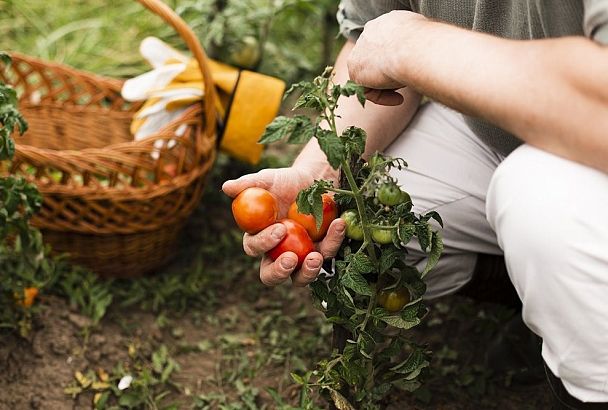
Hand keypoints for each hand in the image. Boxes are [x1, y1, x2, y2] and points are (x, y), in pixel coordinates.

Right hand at [222, 167, 344, 286]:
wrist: (314, 180)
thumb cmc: (285, 182)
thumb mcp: (268, 179)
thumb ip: (248, 184)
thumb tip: (226, 187)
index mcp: (259, 238)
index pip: (254, 248)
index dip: (263, 242)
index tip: (279, 230)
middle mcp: (277, 253)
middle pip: (271, 275)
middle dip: (279, 272)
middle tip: (290, 260)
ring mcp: (301, 257)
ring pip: (300, 277)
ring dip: (308, 272)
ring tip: (316, 257)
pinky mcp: (323, 252)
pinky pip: (328, 253)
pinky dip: (333, 240)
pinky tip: (338, 224)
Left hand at [347, 11, 427, 105]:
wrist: (414, 48)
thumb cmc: (428, 44)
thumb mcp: (425, 40)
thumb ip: (416, 47)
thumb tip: (426, 58)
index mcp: (388, 23)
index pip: (386, 45)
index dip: (396, 62)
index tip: (409, 71)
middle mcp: (371, 32)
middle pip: (376, 60)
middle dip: (390, 75)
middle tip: (406, 82)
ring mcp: (360, 49)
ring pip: (371, 75)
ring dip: (388, 86)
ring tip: (405, 88)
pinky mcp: (355, 67)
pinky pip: (366, 88)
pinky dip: (382, 97)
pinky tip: (399, 99)